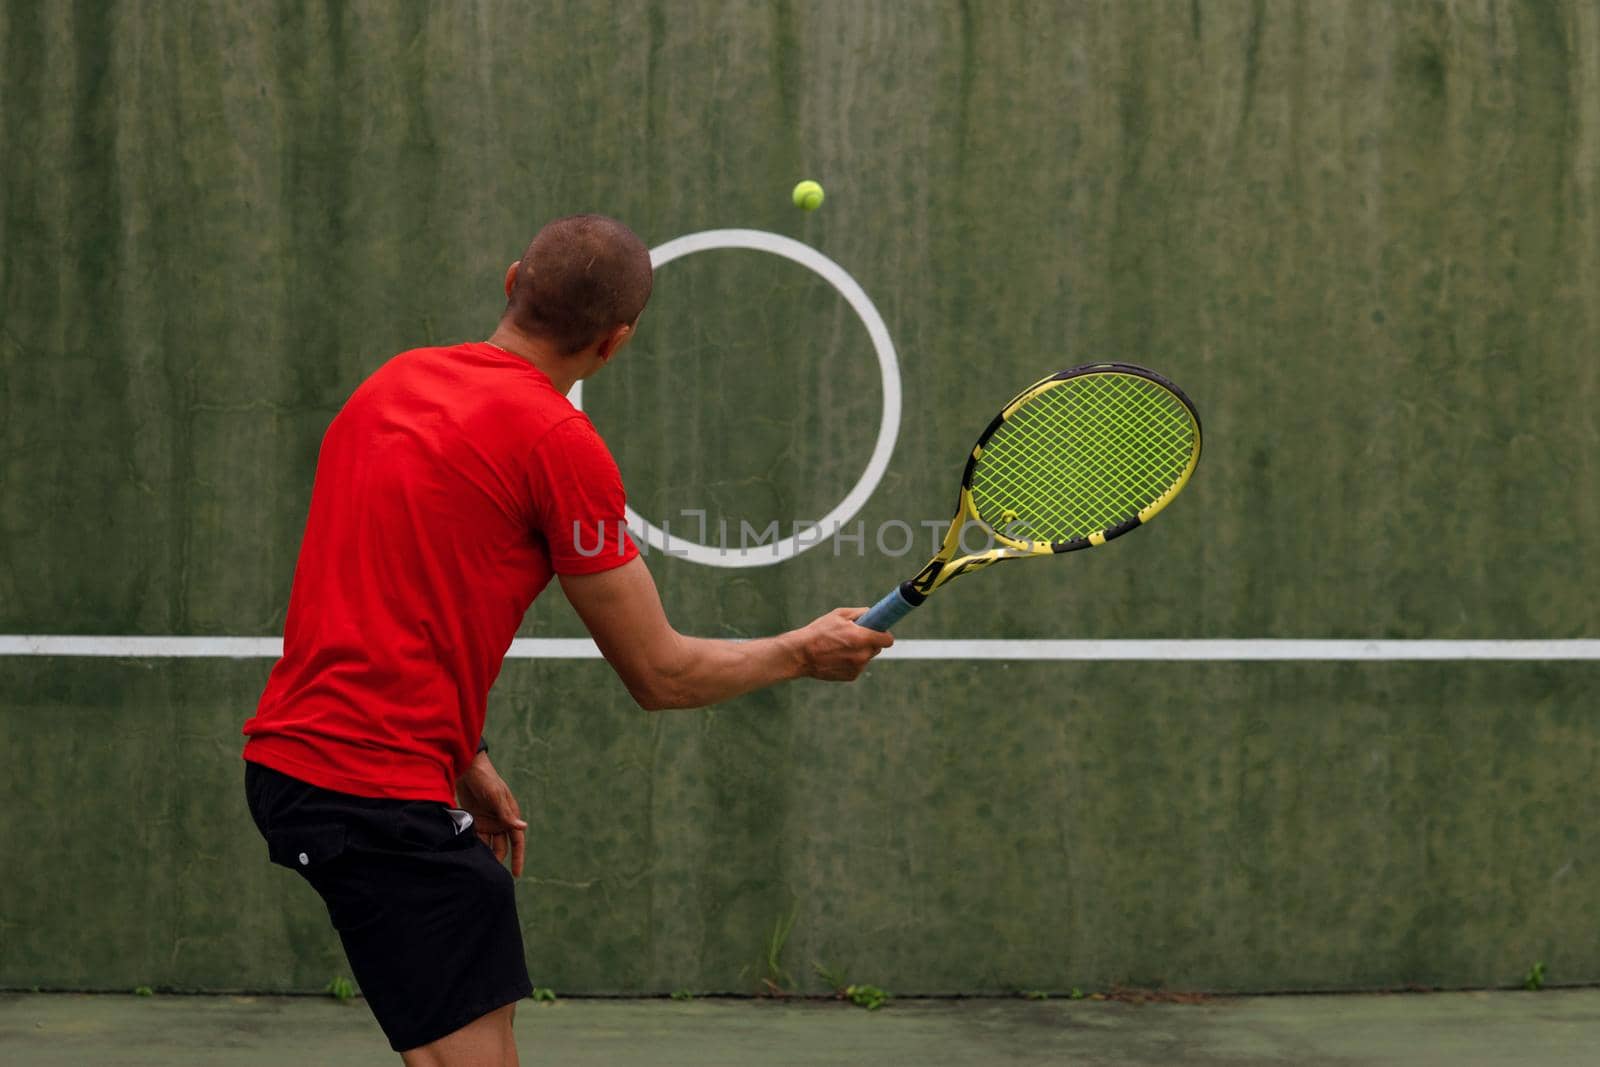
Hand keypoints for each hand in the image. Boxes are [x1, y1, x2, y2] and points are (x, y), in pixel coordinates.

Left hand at [455, 751, 526, 876]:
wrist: (467, 769)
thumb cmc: (486, 780)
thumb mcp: (496, 797)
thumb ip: (507, 815)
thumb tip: (523, 828)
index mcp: (510, 816)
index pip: (517, 841)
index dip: (518, 858)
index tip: (517, 874)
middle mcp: (500, 822)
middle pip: (502, 847)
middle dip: (498, 860)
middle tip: (490, 876)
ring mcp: (486, 822)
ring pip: (487, 845)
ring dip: (484, 854)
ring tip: (478, 868)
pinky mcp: (474, 821)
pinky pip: (474, 838)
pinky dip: (472, 846)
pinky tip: (467, 854)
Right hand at [794, 607, 894, 680]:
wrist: (801, 654)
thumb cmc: (819, 632)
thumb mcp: (839, 615)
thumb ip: (860, 613)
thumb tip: (872, 614)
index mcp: (862, 638)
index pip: (887, 639)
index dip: (883, 634)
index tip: (878, 631)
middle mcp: (863, 655)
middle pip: (877, 648)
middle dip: (869, 641)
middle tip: (855, 636)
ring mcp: (858, 667)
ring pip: (866, 657)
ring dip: (859, 652)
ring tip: (840, 646)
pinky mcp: (851, 676)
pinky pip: (858, 666)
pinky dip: (851, 662)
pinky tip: (836, 657)